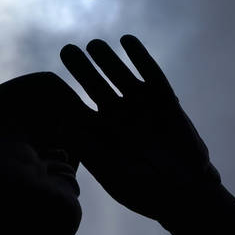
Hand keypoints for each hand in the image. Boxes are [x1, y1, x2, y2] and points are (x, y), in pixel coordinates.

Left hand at [60, 34, 220, 221]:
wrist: (186, 193)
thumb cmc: (145, 191)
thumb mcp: (112, 174)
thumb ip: (88, 149)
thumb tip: (60, 127)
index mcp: (101, 133)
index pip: (78, 107)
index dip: (65, 93)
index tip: (48, 80)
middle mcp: (119, 115)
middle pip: (96, 85)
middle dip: (82, 69)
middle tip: (67, 50)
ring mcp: (141, 106)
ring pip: (120, 75)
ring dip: (108, 59)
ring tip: (94, 44)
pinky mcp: (164, 100)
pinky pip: (151, 73)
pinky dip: (140, 56)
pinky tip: (127, 40)